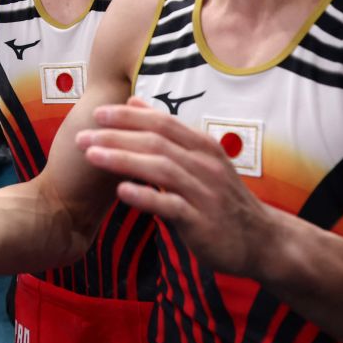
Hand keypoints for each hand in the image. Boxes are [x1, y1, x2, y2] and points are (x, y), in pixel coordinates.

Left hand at [79, 98, 278, 278]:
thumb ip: (167, 132)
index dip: (128, 117)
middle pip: (156, 143)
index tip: (96, 113)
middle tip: (82, 136)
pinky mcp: (203, 222)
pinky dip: (146, 197)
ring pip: (161, 170)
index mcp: (203, 146)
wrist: (260, 240)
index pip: (162, 123)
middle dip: (116, 137)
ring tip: (92, 157)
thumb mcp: (200, 159)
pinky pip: (171, 206)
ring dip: (123, 161)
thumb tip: (133, 102)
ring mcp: (206, 193)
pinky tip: (121, 192)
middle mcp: (206, 165)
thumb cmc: (220, 197)